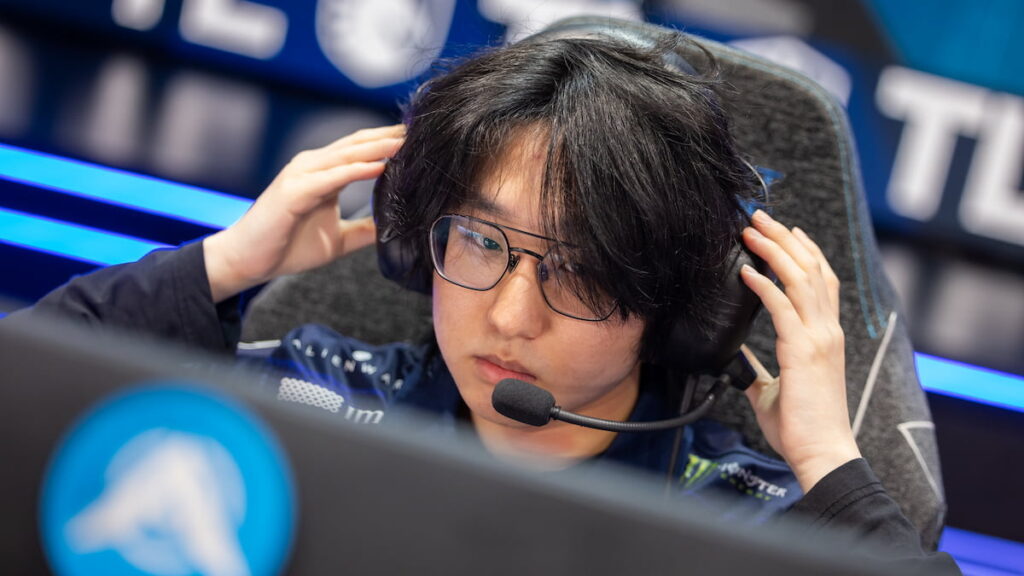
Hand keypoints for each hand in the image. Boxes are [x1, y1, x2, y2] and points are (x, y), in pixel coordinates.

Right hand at [203, 125, 404, 301]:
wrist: (248, 261)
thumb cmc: (287, 246)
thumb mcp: (338, 239)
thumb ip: (364, 230)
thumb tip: (394, 228)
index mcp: (322, 173)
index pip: (360, 149)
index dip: (388, 142)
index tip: (418, 139)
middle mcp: (312, 167)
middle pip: (357, 145)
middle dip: (389, 137)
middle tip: (420, 130)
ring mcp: (301, 176)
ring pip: (346, 155)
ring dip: (378, 147)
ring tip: (406, 142)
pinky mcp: (294, 191)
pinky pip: (331, 177)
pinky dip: (356, 170)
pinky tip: (380, 166)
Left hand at [738, 210, 860, 492]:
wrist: (821, 453)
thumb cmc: (801, 427)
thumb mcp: (773, 390)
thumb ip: (758, 368)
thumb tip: (736, 357)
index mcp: (825, 336)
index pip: (821, 281)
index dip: (805, 252)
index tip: (786, 231)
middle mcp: (827, 330)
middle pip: (811, 269)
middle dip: (784, 238)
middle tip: (760, 216)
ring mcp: (819, 338)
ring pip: (800, 278)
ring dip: (773, 250)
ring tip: (750, 229)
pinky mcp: (804, 351)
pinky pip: (782, 307)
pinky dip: (763, 284)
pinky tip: (745, 270)